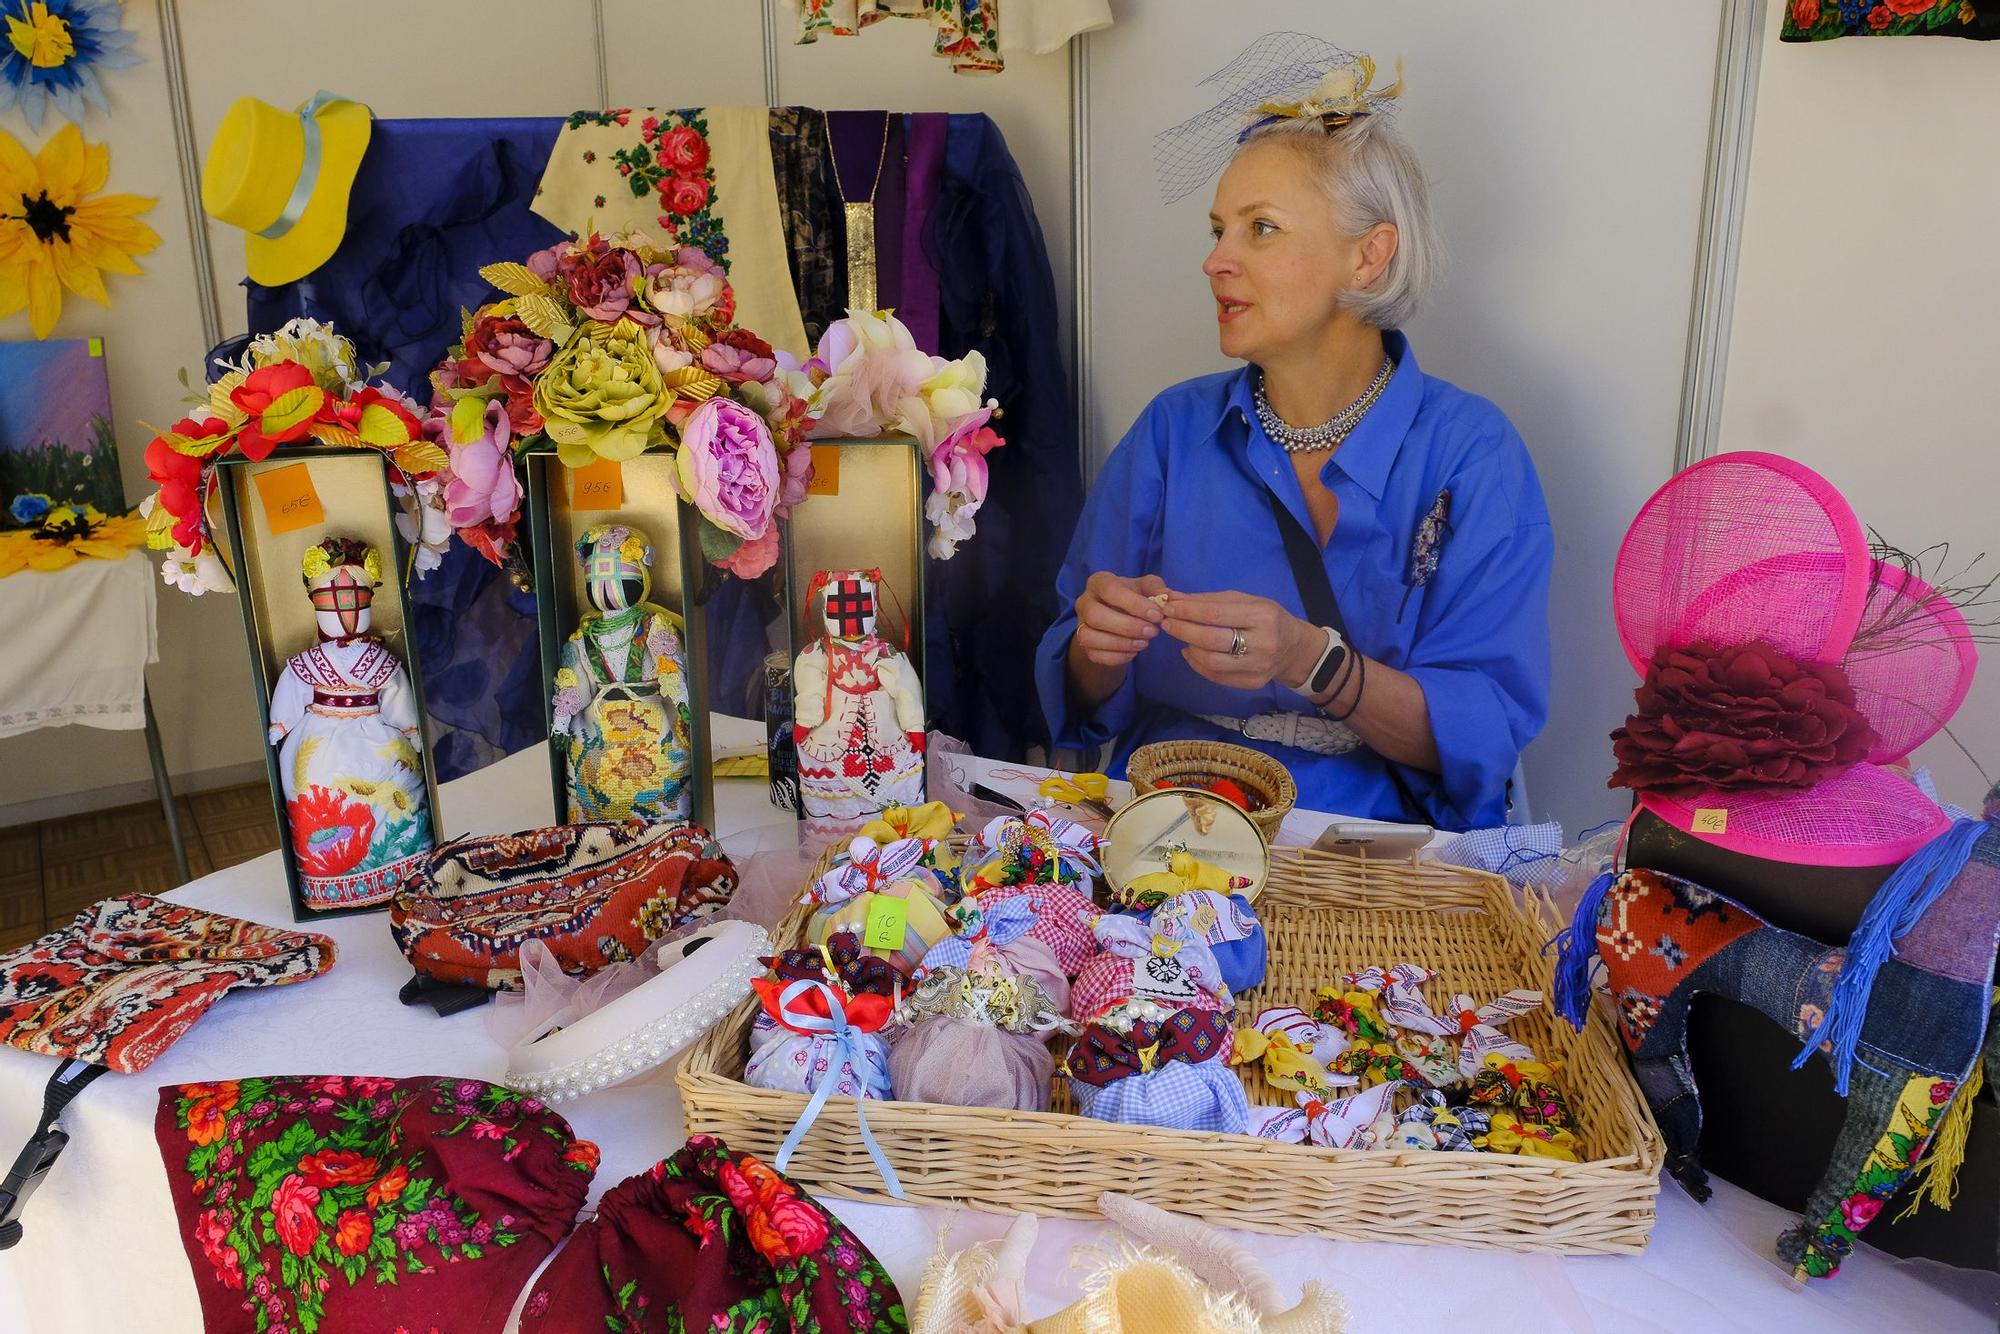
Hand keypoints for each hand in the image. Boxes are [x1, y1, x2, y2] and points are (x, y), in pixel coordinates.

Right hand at [1071, 571, 1170, 667]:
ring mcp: (1080, 625)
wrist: (1119, 614)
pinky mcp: (1084, 646)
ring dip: (1120, 643)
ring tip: (1144, 643)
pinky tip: (1134, 652)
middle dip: (1127, 627)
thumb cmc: (1133, 596)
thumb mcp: (1146, 587)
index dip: (1134, 604)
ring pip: (1089, 637)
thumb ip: (1156, 589)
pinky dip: (1117, 656)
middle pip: (1096, 616)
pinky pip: (1095, 655)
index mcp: (1099, 582)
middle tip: (1152, 632)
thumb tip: (1167, 597)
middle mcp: (1084, 602)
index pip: (1110, 590)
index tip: (1157, 615)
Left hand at [1161, 590, 1316, 691]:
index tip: (1168, 608)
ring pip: (1211, 662)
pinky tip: (1191, 652)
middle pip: (1211, 640)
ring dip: (1189, 648)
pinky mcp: (1253, 683)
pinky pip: (1216, 676)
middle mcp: (1263, 643)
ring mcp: (1258, 666)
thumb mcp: (1245, 600)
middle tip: (1166, 623)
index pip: (1216, 614)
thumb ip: (1209, 600)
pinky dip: (1197, 664)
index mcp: (1262, 616)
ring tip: (1181, 637)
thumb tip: (1174, 598)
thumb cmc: (1266, 618)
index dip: (1188, 611)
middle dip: (1183, 630)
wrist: (1294, 649)